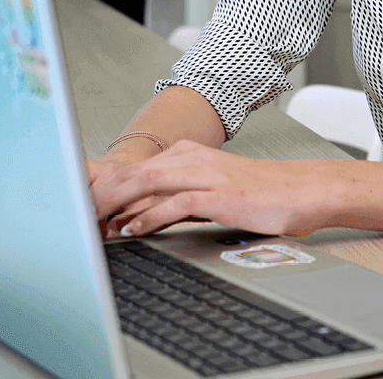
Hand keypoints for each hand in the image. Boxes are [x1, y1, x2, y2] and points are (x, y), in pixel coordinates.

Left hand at [88, 140, 345, 237]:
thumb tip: (135, 217)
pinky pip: (173, 204)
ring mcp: (205, 174)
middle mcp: (192, 158)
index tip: (80, 205)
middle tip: (77, 217)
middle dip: (99, 195)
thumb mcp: (211, 190)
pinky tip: (132, 229)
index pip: (133, 168)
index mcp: (187, 154)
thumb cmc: (261, 193)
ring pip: (145, 183)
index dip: (101, 186)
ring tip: (94, 224)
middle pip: (131, 173)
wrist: (305, 190)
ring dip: (115, 205)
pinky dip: (147, 217)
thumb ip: (174, 198)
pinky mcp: (218, 194)